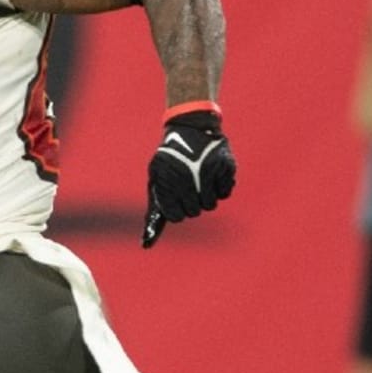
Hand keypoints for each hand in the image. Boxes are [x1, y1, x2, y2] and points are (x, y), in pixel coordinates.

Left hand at [141, 109, 235, 247]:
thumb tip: (145, 245)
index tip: (178, 204)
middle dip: (192, 205)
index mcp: (166, 182)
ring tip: (201, 182)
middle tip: (190, 190)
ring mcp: (207, 171)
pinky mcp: (225, 166)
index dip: (178, 212)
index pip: (176, 216)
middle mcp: (186, 178)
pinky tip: (213, 176)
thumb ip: (155, 210)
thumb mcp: (157, 180)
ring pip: (211, 205)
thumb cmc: (170, 161)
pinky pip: (226, 192)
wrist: (191, 127)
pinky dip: (220, 188)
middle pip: (194, 212)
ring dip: (207, 198)